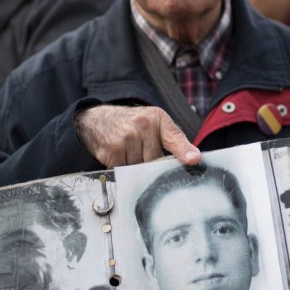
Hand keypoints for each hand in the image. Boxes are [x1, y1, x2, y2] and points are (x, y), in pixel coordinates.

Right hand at [75, 105, 201, 167]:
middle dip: (150, 164)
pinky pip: (125, 172)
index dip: (184, 150)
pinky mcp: (113, 150)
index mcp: (157, 118)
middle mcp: (143, 125)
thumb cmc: (129, 123)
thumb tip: (194, 159)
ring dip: (134, 167)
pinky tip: (117, 156)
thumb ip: (173, 139)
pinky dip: (121, 169)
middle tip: (140, 154)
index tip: (194, 160)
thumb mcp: (153, 122)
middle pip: (156, 161)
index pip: (174, 137)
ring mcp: (127, 137)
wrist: (95, 119)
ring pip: (140, 169)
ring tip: (127, 153)